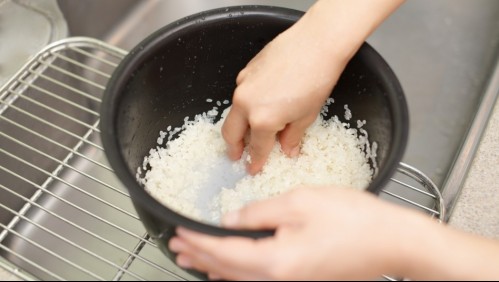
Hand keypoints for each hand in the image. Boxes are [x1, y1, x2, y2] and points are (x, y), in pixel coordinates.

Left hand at [168, 187, 411, 279]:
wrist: (392, 241)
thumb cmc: (353, 219)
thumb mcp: (299, 202)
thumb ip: (259, 212)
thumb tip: (230, 218)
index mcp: (274, 261)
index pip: (223, 251)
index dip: (197, 240)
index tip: (177, 231)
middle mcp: (278, 281)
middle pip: (226, 271)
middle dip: (198, 256)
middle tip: (175, 246)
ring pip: (240, 279)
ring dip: (213, 266)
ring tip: (192, 258)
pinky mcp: (301, 281)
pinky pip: (258, 281)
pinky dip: (236, 273)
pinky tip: (228, 269)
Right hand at [221, 21, 344, 174]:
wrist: (317, 43)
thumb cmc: (317, 79)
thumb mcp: (307, 115)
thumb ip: (292, 136)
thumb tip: (287, 149)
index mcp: (262, 120)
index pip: (256, 148)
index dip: (255, 161)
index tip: (252, 168)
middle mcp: (246, 104)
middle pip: (230, 132)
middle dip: (233, 147)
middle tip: (237, 155)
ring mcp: (243, 85)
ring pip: (234, 112)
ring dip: (238, 125)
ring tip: (248, 132)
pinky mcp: (245, 71)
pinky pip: (241, 94)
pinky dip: (246, 105)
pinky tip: (260, 104)